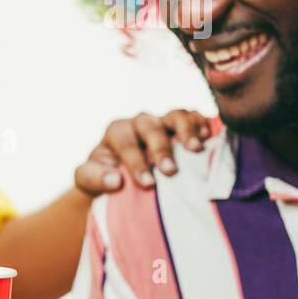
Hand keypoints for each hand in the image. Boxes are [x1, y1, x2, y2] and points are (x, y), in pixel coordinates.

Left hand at [75, 109, 210, 193]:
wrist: (120, 174)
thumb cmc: (105, 176)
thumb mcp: (88, 179)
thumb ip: (93, 178)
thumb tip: (115, 180)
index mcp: (117, 132)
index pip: (126, 142)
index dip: (136, 162)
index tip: (147, 183)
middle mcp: (140, 123)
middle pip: (151, 127)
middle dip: (161, 149)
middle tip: (170, 171)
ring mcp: (164, 122)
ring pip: (176, 115)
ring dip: (187, 130)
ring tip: (196, 149)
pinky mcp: (183, 127)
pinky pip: (195, 118)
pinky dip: (202, 124)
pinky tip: (209, 138)